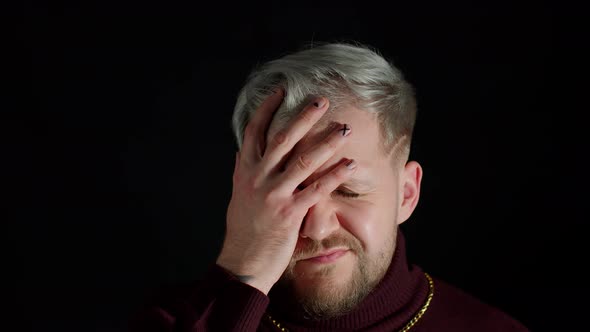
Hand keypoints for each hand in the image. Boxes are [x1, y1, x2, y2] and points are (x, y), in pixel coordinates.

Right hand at [216, 89, 356, 293]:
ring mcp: (273, 195)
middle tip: (321, 100)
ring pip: (303, 161)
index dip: (268, 109)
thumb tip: (241, 150)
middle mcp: (257, 179)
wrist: (242, 263)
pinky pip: (317, 189)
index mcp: (245, 171)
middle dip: (303, 117)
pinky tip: (351, 164)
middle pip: (282, 139)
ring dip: (327, 142)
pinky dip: (335, 175)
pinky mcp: (289, 213)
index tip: (282, 90)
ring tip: (344, 129)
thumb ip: (243, 171)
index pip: (254, 131)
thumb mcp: (239, 195)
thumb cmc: (243, 230)